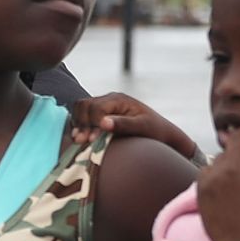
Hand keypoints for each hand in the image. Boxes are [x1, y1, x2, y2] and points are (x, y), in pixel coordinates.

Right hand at [70, 92, 199, 161]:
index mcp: (119, 99)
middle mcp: (109, 100)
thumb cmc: (155, 131)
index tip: (92, 139)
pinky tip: (80, 139)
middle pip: (84, 105)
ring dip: (77, 124)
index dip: (91, 122)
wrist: (162, 134)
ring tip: (79, 140)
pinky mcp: (101, 116)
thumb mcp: (142, 128)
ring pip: (80, 109)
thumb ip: (123, 124)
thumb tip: (103, 123)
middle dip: (81, 123)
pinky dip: (79, 126)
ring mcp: (104, 107)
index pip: (96, 107)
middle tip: (82, 141)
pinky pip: (83, 117)